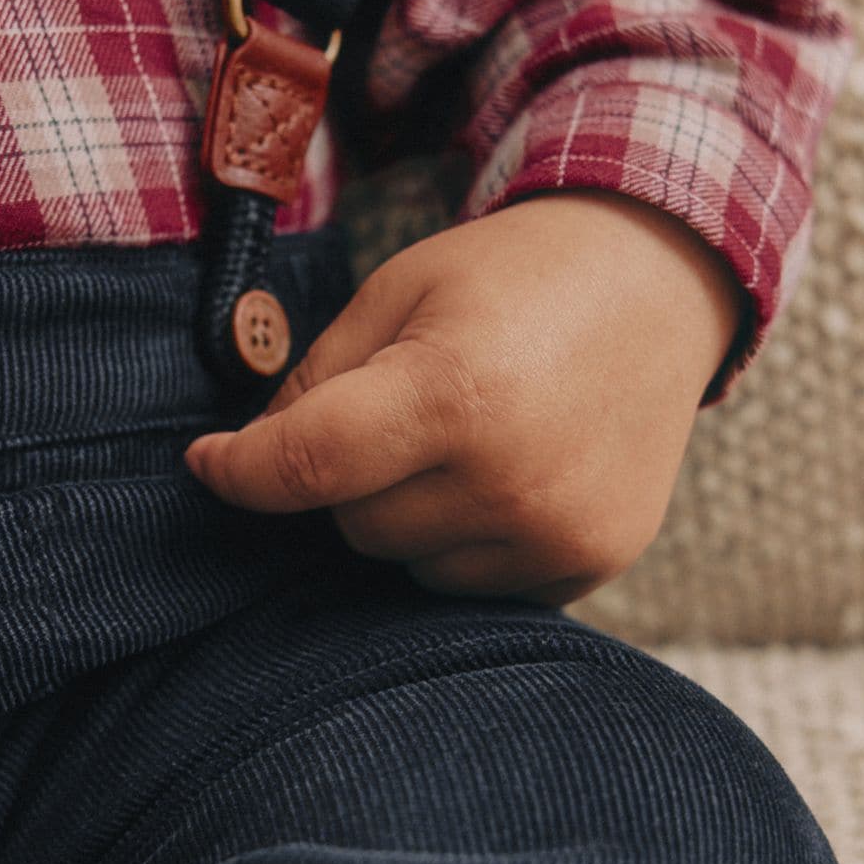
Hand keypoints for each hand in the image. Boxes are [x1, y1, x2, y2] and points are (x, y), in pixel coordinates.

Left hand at [186, 193, 744, 602]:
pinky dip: (466, 540)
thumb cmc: (511, 277)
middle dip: (349, 476)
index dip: (240, 471)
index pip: (306, 466)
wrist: (657, 283)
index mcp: (454, 391)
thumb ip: (316, 378)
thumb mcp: (398, 289)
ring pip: (408, 565)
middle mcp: (511, 480)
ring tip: (468, 435)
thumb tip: (251, 461)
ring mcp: (557, 532)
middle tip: (401, 408)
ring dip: (409, 515)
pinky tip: (508, 470)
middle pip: (354, 525)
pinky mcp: (590, 562)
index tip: (206, 463)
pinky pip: (473, 585)